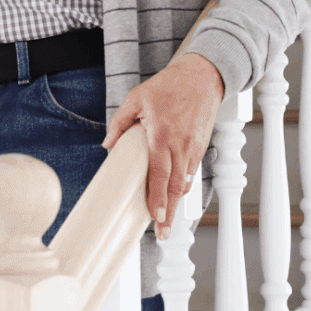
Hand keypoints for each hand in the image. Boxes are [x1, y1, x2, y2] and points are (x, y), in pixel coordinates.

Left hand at [101, 53, 223, 240]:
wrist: (203, 77)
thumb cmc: (169, 86)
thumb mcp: (136, 99)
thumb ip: (119, 123)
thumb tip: (107, 145)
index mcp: (161, 136)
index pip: (159, 174)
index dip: (158, 198)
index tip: (155, 216)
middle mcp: (180, 146)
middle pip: (175, 187)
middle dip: (170, 213)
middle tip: (163, 233)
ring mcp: (193, 147)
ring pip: (185, 182)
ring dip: (177, 203)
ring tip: (167, 221)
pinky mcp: (201, 146)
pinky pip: (191, 171)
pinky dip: (183, 186)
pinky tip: (176, 195)